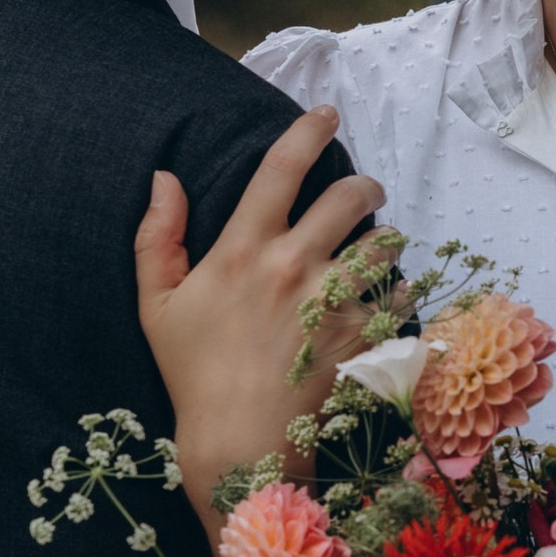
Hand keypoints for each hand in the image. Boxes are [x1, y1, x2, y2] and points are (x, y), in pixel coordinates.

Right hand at [132, 107, 386, 495]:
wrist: (238, 442)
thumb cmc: (193, 372)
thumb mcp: (156, 303)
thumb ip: (156, 236)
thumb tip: (163, 177)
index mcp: (243, 248)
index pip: (281, 167)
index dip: (308, 131)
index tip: (326, 114)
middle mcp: (293, 265)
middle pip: (351, 195)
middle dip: (364, 185)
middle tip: (364, 192)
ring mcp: (333, 300)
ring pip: (384, 242)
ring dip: (384, 239)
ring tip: (376, 248)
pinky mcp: (363, 334)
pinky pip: (399, 295)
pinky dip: (396, 292)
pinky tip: (381, 300)